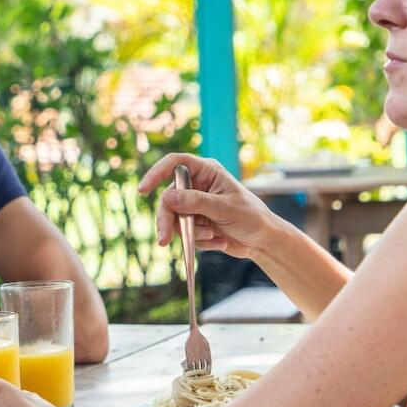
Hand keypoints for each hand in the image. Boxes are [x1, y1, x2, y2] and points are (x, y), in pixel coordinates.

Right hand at [138, 152, 281, 260]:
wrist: (263, 241)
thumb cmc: (251, 217)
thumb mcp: (225, 208)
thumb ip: (196, 202)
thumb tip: (166, 197)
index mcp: (206, 171)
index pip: (174, 164)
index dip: (156, 173)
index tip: (143, 190)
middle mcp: (197, 186)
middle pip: (168, 198)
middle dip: (168, 220)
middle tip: (163, 240)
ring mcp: (195, 205)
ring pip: (174, 219)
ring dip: (192, 233)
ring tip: (214, 236)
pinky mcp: (196, 223)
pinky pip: (185, 234)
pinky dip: (200, 241)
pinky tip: (219, 242)